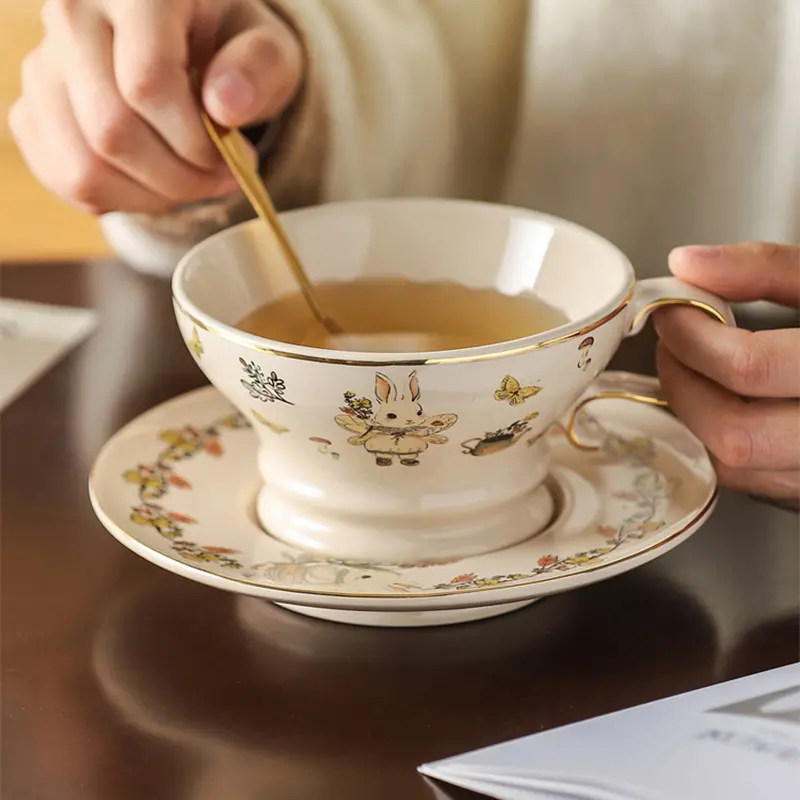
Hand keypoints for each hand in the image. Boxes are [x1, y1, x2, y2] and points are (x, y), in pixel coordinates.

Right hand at [8, 0, 302, 214]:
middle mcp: (72, 15)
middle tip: (217, 180)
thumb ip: (259, 68)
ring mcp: (44, 64)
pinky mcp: (33, 109)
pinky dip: (118, 200)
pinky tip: (154, 184)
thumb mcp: (270, 50)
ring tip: (188, 184)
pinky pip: (65, 178)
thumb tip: (225, 105)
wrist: (192, 47)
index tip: (235, 160)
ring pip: (84, 165)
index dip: (196, 142)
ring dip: (149, 197)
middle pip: (112, 130)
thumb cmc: (234, 50)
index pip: (147, 82)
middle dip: (178, 178)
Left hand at [654, 243, 798, 508]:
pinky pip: (746, 481)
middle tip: (673, 344)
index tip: (672, 310)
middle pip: (732, 432)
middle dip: (682, 383)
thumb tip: (687, 263)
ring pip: (734, 467)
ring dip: (691, 416)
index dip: (691, 336)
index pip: (747, 367)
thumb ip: (766, 268)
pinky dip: (712, 441)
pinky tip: (714, 402)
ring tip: (690, 369)